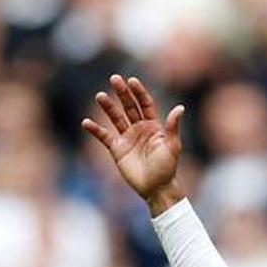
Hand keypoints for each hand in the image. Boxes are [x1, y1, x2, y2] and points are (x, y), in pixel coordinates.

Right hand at [82, 74, 186, 214]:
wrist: (156, 188)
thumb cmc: (167, 168)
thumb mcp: (172, 146)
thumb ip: (173, 127)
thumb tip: (180, 108)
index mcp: (153, 126)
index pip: (144, 104)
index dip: (138, 92)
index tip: (132, 80)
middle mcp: (139, 129)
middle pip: (129, 106)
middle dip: (122, 93)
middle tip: (114, 78)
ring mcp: (127, 138)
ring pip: (115, 118)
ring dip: (108, 107)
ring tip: (100, 96)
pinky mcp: (117, 149)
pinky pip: (104, 136)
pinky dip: (95, 130)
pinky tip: (86, 123)